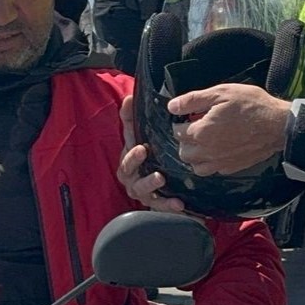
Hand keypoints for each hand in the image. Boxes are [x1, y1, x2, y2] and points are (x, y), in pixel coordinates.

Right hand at [118, 96, 183, 212]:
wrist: (161, 182)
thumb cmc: (148, 156)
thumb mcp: (140, 136)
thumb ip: (132, 119)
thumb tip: (129, 97)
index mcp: (128, 160)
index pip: (126, 153)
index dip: (131, 151)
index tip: (141, 146)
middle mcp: (132, 177)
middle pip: (127, 172)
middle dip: (135, 163)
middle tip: (145, 154)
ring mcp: (142, 192)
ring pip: (141, 190)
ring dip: (149, 184)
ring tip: (160, 178)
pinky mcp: (155, 204)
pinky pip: (159, 207)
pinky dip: (168, 205)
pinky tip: (178, 203)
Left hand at [168, 84, 290, 175]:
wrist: (279, 125)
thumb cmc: (251, 105)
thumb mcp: (221, 93)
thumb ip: (193, 100)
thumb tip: (172, 107)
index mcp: (201, 132)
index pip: (177, 132)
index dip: (182, 121)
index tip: (190, 115)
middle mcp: (207, 152)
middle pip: (183, 152)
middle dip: (186, 139)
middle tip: (196, 127)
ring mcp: (220, 163)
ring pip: (195, 166)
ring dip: (196, 154)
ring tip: (205, 141)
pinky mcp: (232, 168)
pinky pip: (213, 171)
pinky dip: (210, 163)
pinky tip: (218, 150)